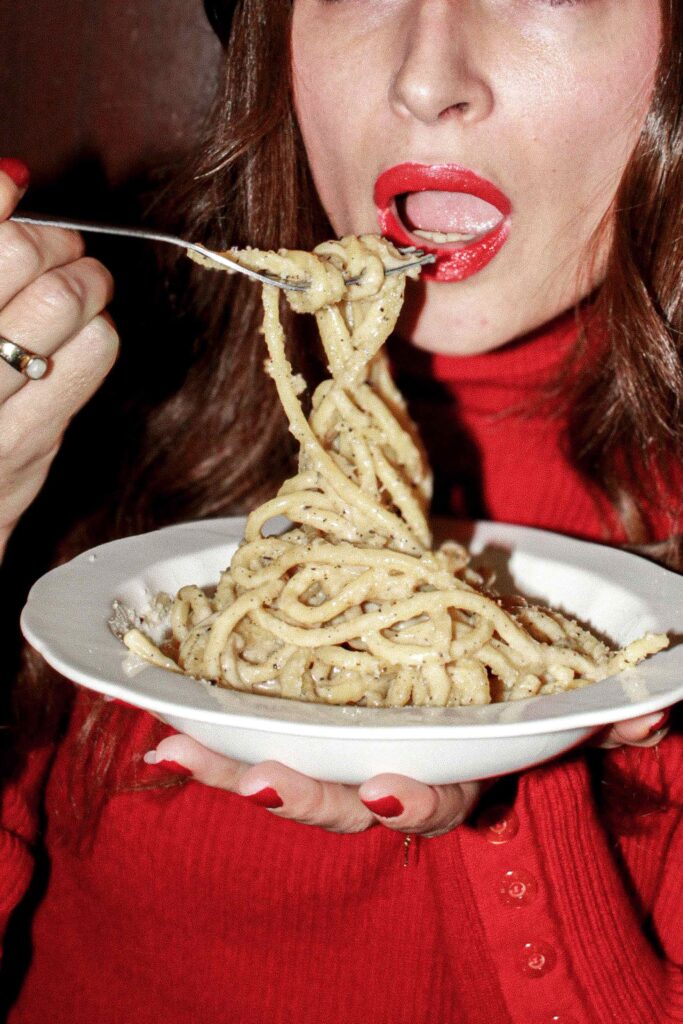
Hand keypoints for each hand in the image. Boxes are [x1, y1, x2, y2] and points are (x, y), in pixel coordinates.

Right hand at [0, 161, 117, 558]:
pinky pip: (93, 355)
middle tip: (55, 247)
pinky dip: (96, 329)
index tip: (13, 187)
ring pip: (63, 300)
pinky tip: (78, 340)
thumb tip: (9, 182)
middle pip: (18, 255)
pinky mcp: (27, 442)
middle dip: (49, 237)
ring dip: (82, 279)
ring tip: (74, 287)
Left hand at [147, 706, 672, 834]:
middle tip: (252, 782)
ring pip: (280, 763)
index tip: (387, 785)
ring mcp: (338, 731)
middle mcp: (388, 757)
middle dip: (299, 797)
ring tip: (177, 748)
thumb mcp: (564, 684)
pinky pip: (241, 714)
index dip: (412, 801)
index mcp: (451, 763)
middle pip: (339, 797)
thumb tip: (648, 710)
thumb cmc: (520, 661)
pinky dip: (200, 717)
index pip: (433, 799)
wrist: (477, 622)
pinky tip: (149, 705)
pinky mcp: (292, 691)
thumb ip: (603, 704)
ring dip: (227, 763)